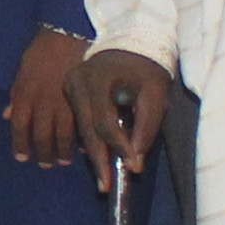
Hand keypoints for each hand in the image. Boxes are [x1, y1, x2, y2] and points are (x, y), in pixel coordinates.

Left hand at [7, 25, 90, 167]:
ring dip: (62, 151)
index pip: (18, 127)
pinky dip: (81, 138)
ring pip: (62, 135)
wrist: (65, 36)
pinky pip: (80, 125)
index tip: (22, 157)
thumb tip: (7, 116)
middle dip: (43, 153)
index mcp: (24, 95)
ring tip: (63, 160)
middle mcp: (42, 102)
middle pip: (41, 136)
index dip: (20, 145)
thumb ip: (15, 96)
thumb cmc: (41, 52)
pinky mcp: (82, 100)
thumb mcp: (21, 72)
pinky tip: (82, 147)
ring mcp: (62, 102)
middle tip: (46, 164)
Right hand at [71, 46, 174, 185]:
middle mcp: (76, 81)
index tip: (134, 167)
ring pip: (79, 128)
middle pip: (87, 129)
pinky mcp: (70, 90)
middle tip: (105, 186)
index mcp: (97, 78)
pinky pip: (78, 121)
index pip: (104, 121)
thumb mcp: (155, 90)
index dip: (119, 146)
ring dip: (92, 154)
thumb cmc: (147, 64)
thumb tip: (136, 159)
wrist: (132, 39)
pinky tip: (99, 157)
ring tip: (102, 178)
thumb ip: (147, 124)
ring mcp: (69, 85)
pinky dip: (89, 140)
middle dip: (98, 159)